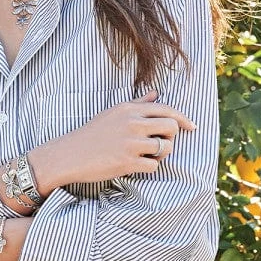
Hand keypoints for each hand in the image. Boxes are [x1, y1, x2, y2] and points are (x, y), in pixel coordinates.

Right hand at [30, 91, 194, 186]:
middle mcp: (132, 123)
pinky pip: (153, 166)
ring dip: (161, 155)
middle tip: (161, 144)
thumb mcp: (113, 113)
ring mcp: (130, 143)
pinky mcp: (127, 162)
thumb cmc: (91, 134)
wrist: (69, 155)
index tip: (191, 127)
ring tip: (147, 156)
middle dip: (171, 138)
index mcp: (129, 109)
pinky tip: (136, 165)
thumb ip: (137, 104)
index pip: (166, 109)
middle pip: (171, 127)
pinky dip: (149, 167)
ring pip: (165, 148)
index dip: (183, 119)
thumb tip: (156, 93)